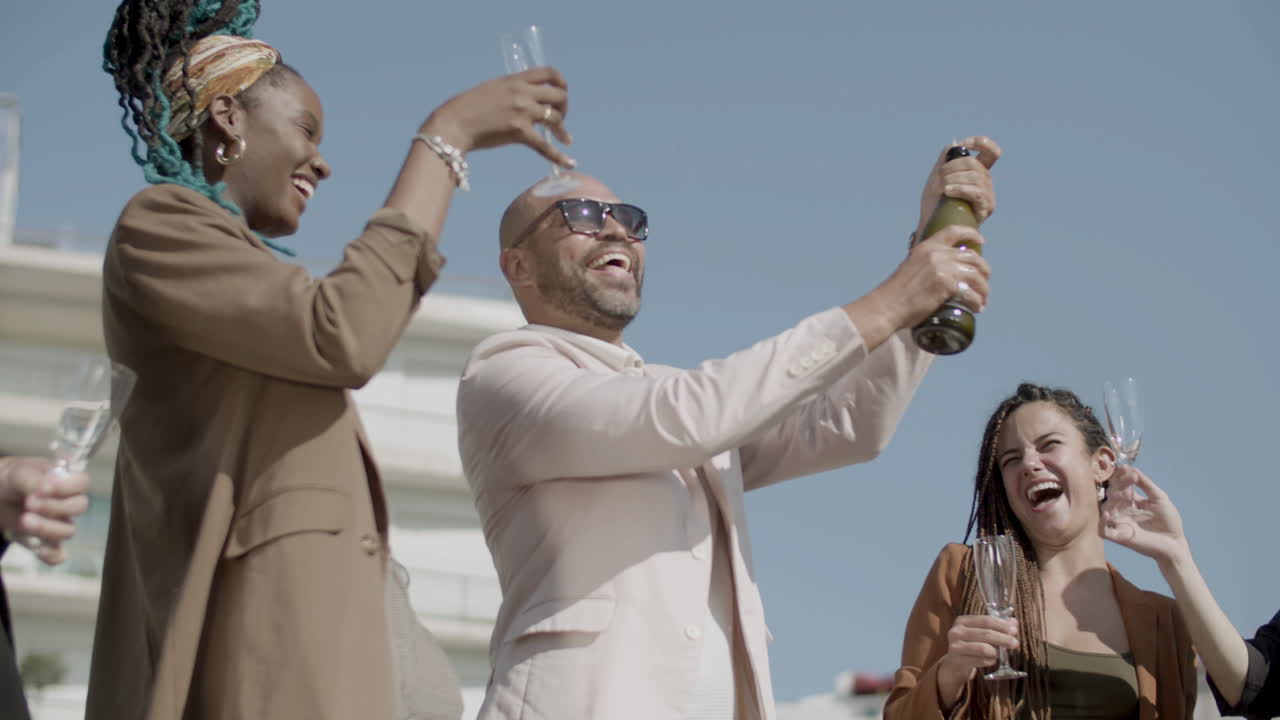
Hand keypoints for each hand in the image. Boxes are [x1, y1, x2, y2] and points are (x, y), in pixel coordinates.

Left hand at [0, 457, 90, 565]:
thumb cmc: (11, 480)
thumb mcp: (17, 474)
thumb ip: (32, 480)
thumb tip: (43, 488)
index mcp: (64, 480)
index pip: (82, 482)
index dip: (68, 486)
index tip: (44, 488)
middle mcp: (67, 502)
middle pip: (79, 507)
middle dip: (54, 507)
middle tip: (28, 503)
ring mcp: (58, 524)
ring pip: (68, 531)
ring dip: (47, 527)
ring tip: (23, 520)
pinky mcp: (46, 542)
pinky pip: (57, 554)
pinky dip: (51, 555)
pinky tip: (38, 549)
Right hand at [421, 67, 573, 168]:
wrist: (453, 123)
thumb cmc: (467, 109)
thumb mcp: (493, 89)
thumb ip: (512, 90)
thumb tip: (526, 98)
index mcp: (515, 79)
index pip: (549, 72)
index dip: (561, 83)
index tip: (561, 95)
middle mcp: (522, 92)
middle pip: (559, 95)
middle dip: (565, 107)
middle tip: (561, 119)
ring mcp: (522, 111)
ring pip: (556, 118)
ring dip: (563, 129)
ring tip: (564, 138)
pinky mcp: (519, 132)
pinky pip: (545, 146)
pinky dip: (559, 156)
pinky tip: (570, 162)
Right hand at [874, 227, 991, 330]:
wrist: (887, 306)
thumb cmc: (896, 293)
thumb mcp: (911, 268)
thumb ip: (928, 264)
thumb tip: (945, 273)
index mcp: (927, 247)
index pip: (953, 231)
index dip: (971, 233)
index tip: (981, 240)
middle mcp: (937, 254)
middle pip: (972, 257)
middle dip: (984, 270)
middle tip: (985, 281)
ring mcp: (943, 268)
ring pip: (976, 275)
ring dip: (983, 289)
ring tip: (983, 300)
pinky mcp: (946, 285)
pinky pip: (970, 293)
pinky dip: (977, 302)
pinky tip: (977, 307)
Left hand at [916, 136, 1000, 236]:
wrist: (931, 225)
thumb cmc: (935, 202)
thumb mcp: (937, 176)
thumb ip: (946, 160)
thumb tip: (956, 146)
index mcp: (978, 171)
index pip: (991, 152)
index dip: (982, 143)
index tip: (964, 145)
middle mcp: (986, 182)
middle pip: (976, 164)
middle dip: (954, 166)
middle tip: (940, 176)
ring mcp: (987, 195)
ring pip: (976, 177)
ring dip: (954, 178)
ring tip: (942, 187)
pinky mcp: (985, 208)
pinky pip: (976, 192)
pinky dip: (960, 188)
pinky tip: (947, 191)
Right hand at [935, 614, 1018, 707]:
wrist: (955, 664)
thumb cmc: (971, 646)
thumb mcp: (982, 634)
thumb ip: (998, 626)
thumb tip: (1014, 622)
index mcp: (963, 621)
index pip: (986, 620)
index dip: (1002, 625)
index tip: (1015, 631)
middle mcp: (957, 631)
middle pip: (986, 633)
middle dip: (1003, 638)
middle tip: (1015, 643)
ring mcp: (955, 645)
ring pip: (983, 648)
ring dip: (996, 651)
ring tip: (1000, 654)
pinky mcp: (957, 659)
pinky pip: (980, 660)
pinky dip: (989, 661)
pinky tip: (992, 661)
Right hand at [1099, 466, 1190, 566]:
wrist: (1175, 544)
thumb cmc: (1169, 521)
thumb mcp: (1159, 498)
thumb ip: (1146, 484)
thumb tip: (1132, 468)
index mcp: (1131, 502)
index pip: (1120, 486)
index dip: (1122, 477)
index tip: (1127, 468)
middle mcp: (1122, 511)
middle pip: (1112, 494)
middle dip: (1119, 484)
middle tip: (1130, 478)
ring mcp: (1120, 523)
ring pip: (1106, 509)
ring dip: (1113, 500)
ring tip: (1124, 494)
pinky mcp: (1119, 537)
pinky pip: (1103, 530)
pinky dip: (1102, 522)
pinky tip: (1108, 513)